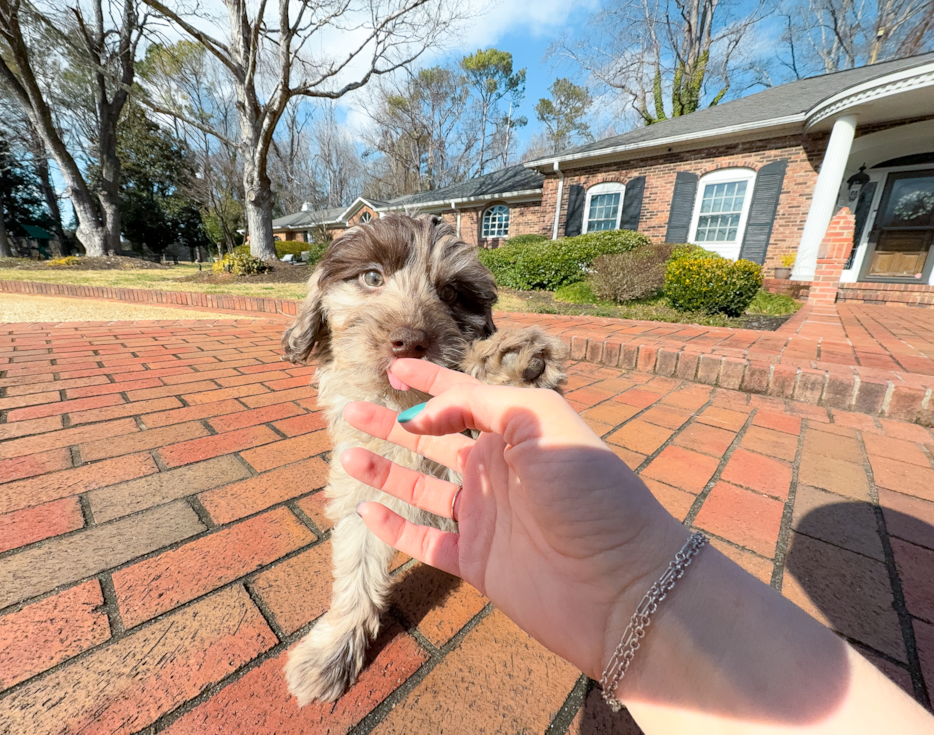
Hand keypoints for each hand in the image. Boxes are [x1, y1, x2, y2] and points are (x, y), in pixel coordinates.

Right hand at [339, 358, 688, 679]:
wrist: (621, 584)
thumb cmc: (591, 493)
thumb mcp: (542, 422)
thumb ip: (482, 404)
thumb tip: (424, 416)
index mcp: (516, 432)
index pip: (463, 396)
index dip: (428, 381)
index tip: (394, 368)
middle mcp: (497, 470)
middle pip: (432, 441)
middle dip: (391, 424)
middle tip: (349, 411)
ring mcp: (485, 516)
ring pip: (420, 488)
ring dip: (383, 471)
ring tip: (345, 454)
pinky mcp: (477, 560)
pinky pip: (425, 540)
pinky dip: (395, 527)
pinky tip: (367, 511)